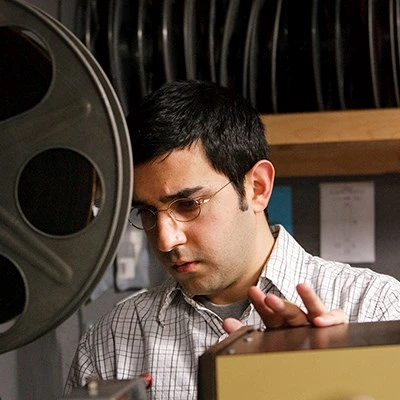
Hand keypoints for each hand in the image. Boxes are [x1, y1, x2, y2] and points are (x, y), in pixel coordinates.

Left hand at [223, 283, 347, 333]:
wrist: (323, 356)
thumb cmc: (291, 344)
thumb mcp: (267, 339)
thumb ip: (246, 332)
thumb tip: (226, 323)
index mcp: (282, 324)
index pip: (270, 312)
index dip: (261, 303)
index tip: (252, 292)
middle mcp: (299, 321)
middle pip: (289, 310)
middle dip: (278, 303)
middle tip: (268, 297)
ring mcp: (317, 322)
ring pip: (313, 309)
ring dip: (308, 298)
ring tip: (302, 286)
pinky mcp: (336, 325)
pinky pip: (337, 318)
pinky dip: (331, 317)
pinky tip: (321, 319)